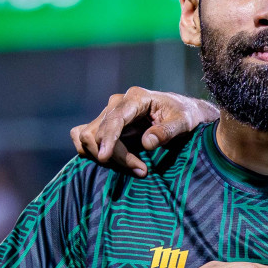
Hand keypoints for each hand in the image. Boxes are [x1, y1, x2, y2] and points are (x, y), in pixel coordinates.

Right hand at [71, 87, 220, 177]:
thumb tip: (146, 143)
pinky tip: (110, 160)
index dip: (108, 139)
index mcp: (136, 98)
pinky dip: (91, 151)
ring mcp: (108, 113)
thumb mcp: (183, 122)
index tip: (105, 157)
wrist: (181, 112)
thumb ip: (167, 131)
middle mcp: (117, 103)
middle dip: (116, 156)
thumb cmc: (184, 115)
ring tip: (133, 167)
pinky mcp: (104, 124)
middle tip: (141, 170)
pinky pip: (83, 136)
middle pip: (99, 132)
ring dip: (105, 157)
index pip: (114, 119)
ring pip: (89, 137)